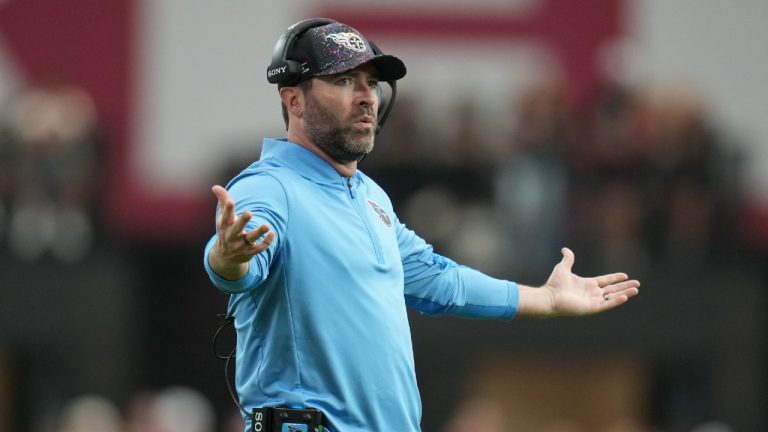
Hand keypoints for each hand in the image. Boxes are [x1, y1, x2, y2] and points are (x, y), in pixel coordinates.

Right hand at [208, 185, 274, 279]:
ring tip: (267, 226)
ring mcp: (240, 245)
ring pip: (250, 239)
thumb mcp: (222, 217)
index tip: (230, 202)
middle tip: (249, 212)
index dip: (227, 209)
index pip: (225, 217)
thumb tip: (215, 186)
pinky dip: (266, 242)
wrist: (225, 258)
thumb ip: (222, 200)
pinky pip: (259, 248)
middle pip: (237, 228)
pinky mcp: (249, 252)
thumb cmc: (225, 231)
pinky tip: (272, 233)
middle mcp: (232, 236)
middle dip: (242, 221)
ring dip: (258, 232)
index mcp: (225, 226)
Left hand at [518, 247, 639, 316]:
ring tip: (636, 290)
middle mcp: (591, 293)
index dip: (615, 278)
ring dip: (624, 293)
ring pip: (612, 297)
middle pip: (612, 289)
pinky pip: (606, 305)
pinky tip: (625, 296)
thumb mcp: (563, 268)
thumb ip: (568, 259)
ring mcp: (592, 301)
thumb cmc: (554, 284)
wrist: (549, 296)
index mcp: (587, 284)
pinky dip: (616, 301)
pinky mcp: (591, 308)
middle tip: (638, 284)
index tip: (625, 275)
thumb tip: (565, 249)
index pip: (605, 281)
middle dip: (624, 286)